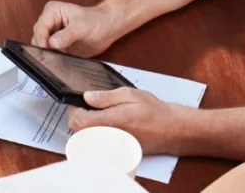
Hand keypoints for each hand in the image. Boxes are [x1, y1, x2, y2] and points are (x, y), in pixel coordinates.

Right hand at [31, 1, 121, 57]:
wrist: (108, 28)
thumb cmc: (97, 21)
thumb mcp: (82, 27)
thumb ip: (67, 35)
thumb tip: (52, 43)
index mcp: (52, 11)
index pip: (40, 28)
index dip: (41, 40)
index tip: (46, 51)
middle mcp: (49, 21)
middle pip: (38, 37)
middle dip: (43, 48)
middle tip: (51, 58)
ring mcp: (53, 33)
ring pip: (42, 46)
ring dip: (48, 54)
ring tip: (58, 58)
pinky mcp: (57, 44)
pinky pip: (50, 53)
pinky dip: (53, 57)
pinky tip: (60, 61)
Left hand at [68, 87, 183, 154]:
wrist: (170, 129)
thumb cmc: (153, 111)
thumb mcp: (129, 94)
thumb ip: (106, 97)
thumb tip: (87, 96)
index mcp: (111, 121)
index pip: (80, 120)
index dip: (74, 109)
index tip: (78, 101)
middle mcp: (109, 136)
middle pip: (79, 130)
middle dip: (78, 116)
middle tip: (87, 105)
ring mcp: (112, 145)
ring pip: (87, 137)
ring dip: (86, 125)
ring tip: (97, 112)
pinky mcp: (116, 150)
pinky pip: (98, 142)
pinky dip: (95, 133)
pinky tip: (105, 123)